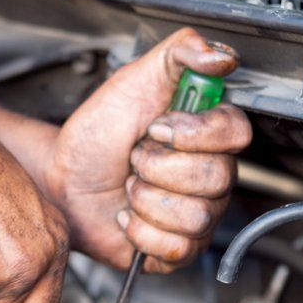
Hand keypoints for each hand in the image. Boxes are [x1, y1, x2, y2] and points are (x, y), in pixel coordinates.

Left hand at [40, 28, 250, 272]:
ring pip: (197, 216)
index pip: (237, 133)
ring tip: (131, 188)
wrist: (65, 180)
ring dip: (147, 200)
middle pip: (217, 178)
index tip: (157, 127)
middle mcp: (212, 175)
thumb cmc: (98, 135)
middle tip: (136, 159)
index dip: (195, 133)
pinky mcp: (181, 249)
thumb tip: (221, 56)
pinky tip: (129, 216)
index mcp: (209, 134)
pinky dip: (141, 231)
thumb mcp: (133, 79)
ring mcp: (200, 214)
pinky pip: (178, 247)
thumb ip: (179, 53)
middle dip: (159, 167)